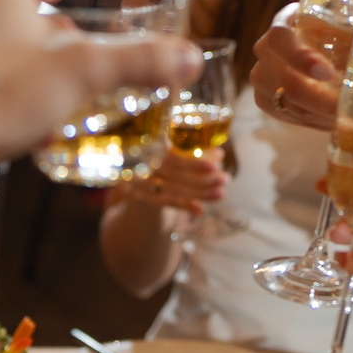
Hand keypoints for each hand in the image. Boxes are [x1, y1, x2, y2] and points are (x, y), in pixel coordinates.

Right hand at [115, 148, 229, 215]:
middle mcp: (138, 163)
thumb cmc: (156, 147)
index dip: (194, 163)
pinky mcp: (137, 195)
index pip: (173, 158)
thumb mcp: (170, 142)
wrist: (125, 162)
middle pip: (175, 176)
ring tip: (221, 194)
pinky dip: (183, 206)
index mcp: (147, 143)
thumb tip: (220, 155)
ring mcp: (135, 181)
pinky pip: (164, 202)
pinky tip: (200, 211)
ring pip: (172, 190)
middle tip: (226, 179)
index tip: (215, 165)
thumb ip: (192, 149)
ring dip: (199, 194)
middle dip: (203, 179)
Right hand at [249, 4, 340, 129]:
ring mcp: (262, 77)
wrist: (317, 42)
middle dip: (319, 99)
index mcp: (283, 22)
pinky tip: (335, 122)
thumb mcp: (347, 10)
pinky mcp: (265, 100)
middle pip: (285, 80)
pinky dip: (313, 122)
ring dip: (320, 115)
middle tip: (347, 108)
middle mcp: (265, 50)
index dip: (301, 57)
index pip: (280, 38)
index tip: (328, 73)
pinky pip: (288, 118)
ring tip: (349, 118)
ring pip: (288, 104)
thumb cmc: (336, 22)